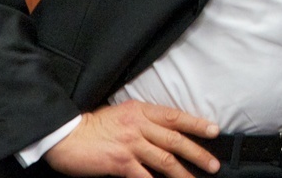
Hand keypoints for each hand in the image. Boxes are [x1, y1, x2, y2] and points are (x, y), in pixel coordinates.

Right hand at [44, 99, 220, 177]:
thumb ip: (144, 119)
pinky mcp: (119, 163)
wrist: (67, 136)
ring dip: (182, 173)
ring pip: (164, 159)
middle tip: (214, 164)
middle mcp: (139, 126)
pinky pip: (143, 176)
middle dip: (197, 153)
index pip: (175, 116)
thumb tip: (166, 130)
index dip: (197, 124)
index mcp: (141, 110)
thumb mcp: (123, 112)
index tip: (215, 131)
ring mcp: (130, 145)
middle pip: (175, 139)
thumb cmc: (94, 126)